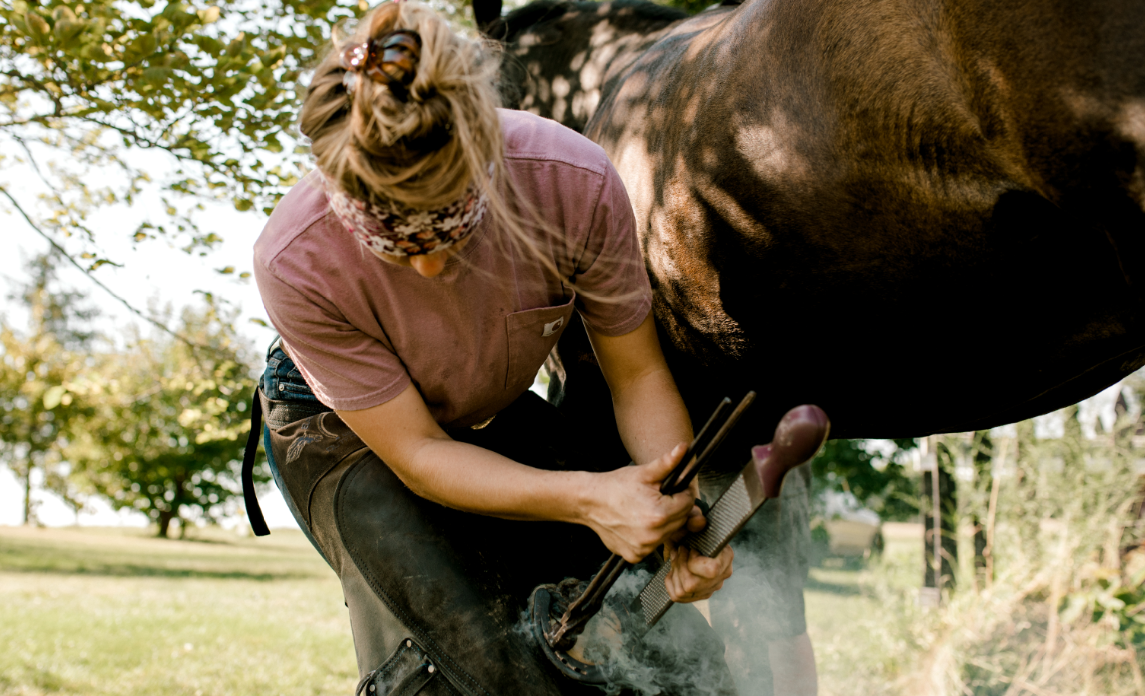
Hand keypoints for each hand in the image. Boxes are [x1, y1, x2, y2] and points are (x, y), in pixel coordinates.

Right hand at [580, 442, 695, 562]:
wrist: (590, 501)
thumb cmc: (616, 486)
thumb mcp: (644, 473)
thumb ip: (668, 463)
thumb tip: (684, 448)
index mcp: (659, 514)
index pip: (688, 503)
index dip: (683, 492)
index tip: (671, 488)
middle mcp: (653, 535)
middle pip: (681, 520)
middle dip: (675, 508)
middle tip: (657, 498)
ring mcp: (644, 548)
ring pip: (669, 533)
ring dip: (664, 523)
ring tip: (647, 510)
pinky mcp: (635, 555)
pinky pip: (653, 545)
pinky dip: (650, 536)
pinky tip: (638, 524)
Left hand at [663, 511, 733, 602]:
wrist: (683, 539)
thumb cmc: (687, 531)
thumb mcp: (688, 522)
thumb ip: (692, 519)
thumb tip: (698, 521)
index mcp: (726, 556)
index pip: (711, 571)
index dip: (693, 561)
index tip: (689, 549)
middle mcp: (722, 575)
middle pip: (692, 584)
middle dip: (679, 566)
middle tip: (679, 552)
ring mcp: (710, 587)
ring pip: (684, 590)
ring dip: (675, 572)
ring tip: (677, 558)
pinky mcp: (698, 595)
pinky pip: (677, 596)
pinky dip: (670, 581)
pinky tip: (675, 569)